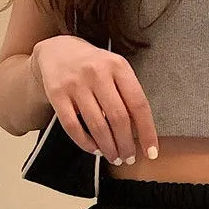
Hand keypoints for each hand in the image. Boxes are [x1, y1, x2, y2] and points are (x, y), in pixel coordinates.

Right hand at [29, 35, 158, 164]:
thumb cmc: (93, 66)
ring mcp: (75, 83)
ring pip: (97, 126)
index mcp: (118, 66)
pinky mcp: (57, 94)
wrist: (57, 49)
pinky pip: (73, 127)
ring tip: (114, 157)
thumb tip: (139, 134)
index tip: (151, 153)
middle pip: (118, 119)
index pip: (139, 105)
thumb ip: (127, 95)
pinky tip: (95, 149)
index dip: (147, 133)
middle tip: (128, 158)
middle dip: (126, 145)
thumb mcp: (115, 70)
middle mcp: (97, 72)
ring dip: (108, 148)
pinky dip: (86, 143)